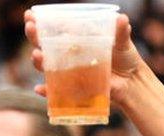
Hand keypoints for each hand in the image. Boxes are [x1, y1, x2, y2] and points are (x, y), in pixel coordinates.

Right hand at [24, 10, 143, 103]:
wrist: (133, 83)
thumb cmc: (126, 59)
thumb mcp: (123, 43)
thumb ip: (120, 32)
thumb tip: (123, 19)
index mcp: (76, 39)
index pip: (53, 28)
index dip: (40, 21)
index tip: (31, 15)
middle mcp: (68, 55)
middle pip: (44, 45)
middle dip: (34, 36)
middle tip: (30, 27)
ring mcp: (69, 72)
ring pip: (46, 66)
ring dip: (39, 61)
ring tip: (38, 55)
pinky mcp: (73, 89)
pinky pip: (55, 92)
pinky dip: (47, 91)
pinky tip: (39, 89)